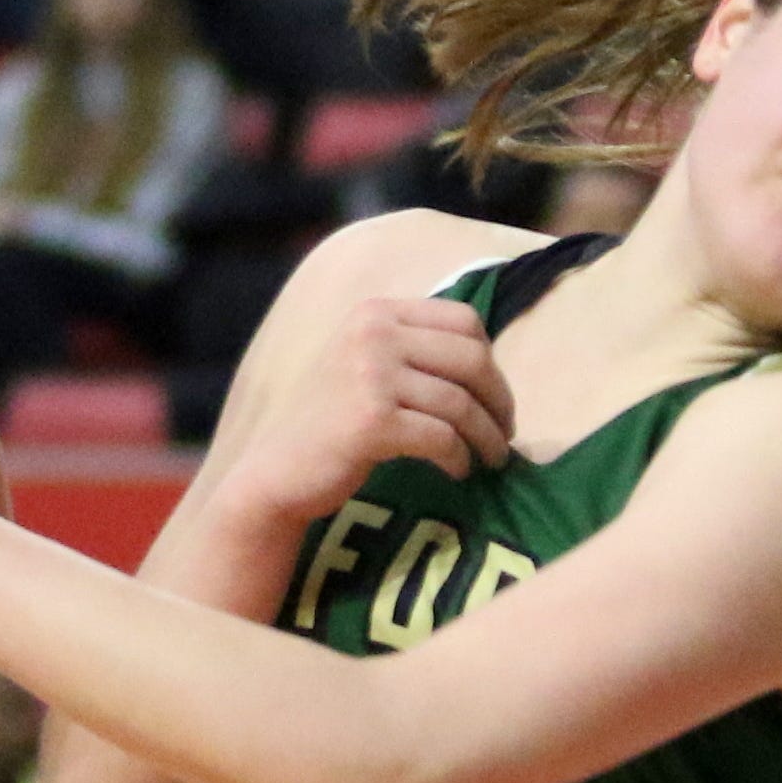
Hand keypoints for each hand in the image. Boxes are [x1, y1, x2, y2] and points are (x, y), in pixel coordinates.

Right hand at [211, 292, 517, 531]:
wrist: (277, 469)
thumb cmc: (329, 420)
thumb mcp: (364, 362)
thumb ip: (412, 347)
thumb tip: (488, 358)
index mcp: (375, 312)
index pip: (463, 319)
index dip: (490, 359)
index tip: (493, 395)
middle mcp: (373, 332)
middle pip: (471, 358)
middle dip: (499, 400)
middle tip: (504, 433)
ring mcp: (371, 374)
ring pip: (461, 402)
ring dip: (486, 437)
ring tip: (490, 458)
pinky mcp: (373, 421)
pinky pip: (442, 437)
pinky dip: (459, 458)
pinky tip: (457, 470)